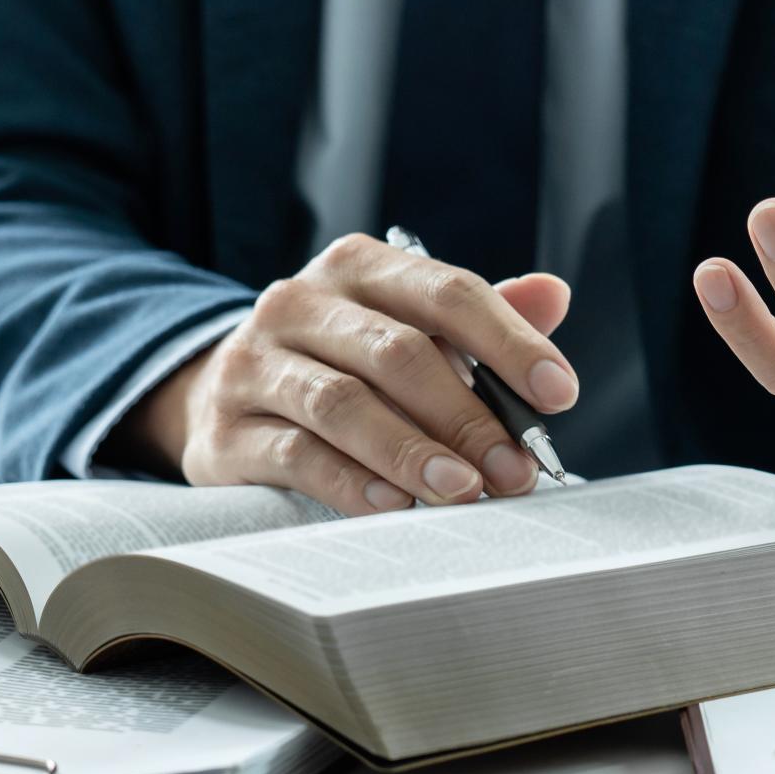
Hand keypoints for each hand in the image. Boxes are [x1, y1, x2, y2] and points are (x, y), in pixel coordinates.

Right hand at [122, 234, 580, 514]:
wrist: (215, 399)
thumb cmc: (335, 363)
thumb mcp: (401, 328)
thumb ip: (474, 319)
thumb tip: (553, 295)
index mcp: (357, 267)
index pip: (445, 291)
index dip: (509, 342)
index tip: (559, 394)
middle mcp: (299, 302)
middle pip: (398, 353)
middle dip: (468, 417)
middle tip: (515, 470)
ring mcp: (255, 364)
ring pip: (344, 404)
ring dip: (413, 452)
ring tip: (464, 489)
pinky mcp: (226, 430)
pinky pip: (297, 454)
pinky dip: (352, 482)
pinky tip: (395, 505)